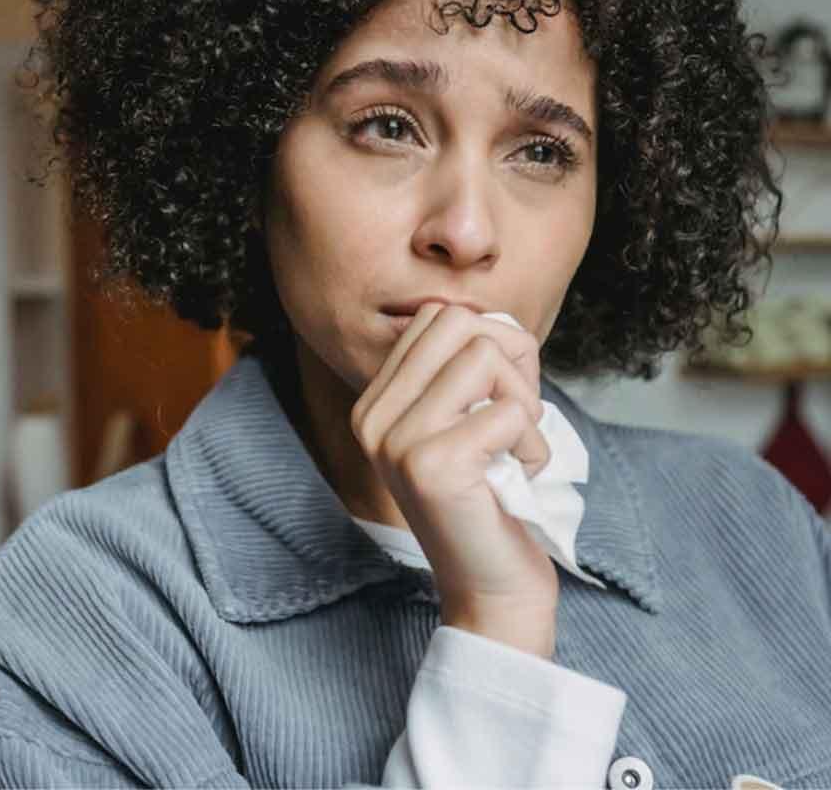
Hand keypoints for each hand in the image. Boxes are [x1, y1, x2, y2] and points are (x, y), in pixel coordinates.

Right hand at [350, 302, 558, 655]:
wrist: (491, 588)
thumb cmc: (492, 498)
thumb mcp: (466, 421)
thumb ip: (466, 368)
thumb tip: (494, 321)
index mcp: (374, 403)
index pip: (435, 317)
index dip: (489, 340)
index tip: (501, 394)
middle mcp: (372, 418)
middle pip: (458, 322)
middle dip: (510, 358)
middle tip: (518, 412)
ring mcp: (396, 441)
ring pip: (485, 356)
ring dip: (524, 403)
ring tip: (517, 449)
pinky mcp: (431, 466)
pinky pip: (510, 410)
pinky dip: (533, 442)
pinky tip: (519, 477)